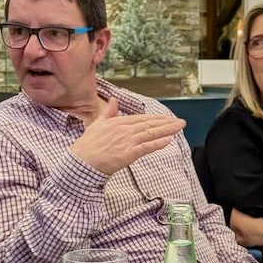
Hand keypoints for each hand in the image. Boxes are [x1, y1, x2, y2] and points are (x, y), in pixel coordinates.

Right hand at [70, 95, 185, 175]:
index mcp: (118, 122)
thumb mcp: (97, 124)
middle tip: (181, 122)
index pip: (142, 119)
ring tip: (179, 128)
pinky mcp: (127, 154)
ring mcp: (126, 141)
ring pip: (150, 134)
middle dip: (167, 123)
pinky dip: (157, 144)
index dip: (157, 118)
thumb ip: (108, 112)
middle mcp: (124, 130)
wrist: (81, 161)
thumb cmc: (87, 145)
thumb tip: (114, 100)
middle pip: (149, 125)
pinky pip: (145, 148)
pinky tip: (168, 140)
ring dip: (166, 130)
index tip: (168, 118)